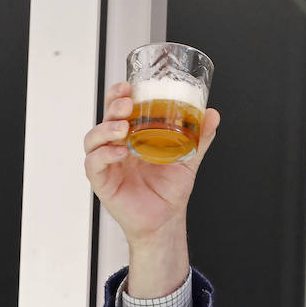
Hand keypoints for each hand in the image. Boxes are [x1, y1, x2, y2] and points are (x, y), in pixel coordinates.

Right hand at [83, 81, 219, 297]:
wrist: (166, 220)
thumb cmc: (170, 190)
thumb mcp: (188, 158)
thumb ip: (199, 137)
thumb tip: (212, 114)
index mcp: (132, 136)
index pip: (118, 108)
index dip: (118, 94)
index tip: (129, 86)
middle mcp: (116, 147)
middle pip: (104, 118)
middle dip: (112, 106)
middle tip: (127, 104)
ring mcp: (107, 164)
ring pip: (93, 139)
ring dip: (105, 129)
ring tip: (123, 128)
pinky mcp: (102, 183)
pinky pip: (94, 164)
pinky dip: (104, 155)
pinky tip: (119, 152)